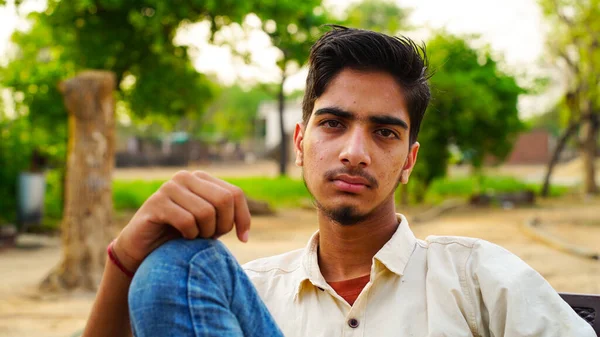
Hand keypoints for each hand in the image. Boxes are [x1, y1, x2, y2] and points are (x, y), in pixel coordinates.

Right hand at [112, 170, 250, 271]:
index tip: (243, 239)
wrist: (142, 250)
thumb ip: (226, 217)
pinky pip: (187, 221)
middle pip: (224, 200)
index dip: (243, 218)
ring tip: (195, 238)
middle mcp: (185, 178)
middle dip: (223, 225)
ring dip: (205, 233)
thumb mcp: (209, 225)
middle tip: (212, 238)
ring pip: (206, 212)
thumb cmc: (179, 237)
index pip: (235, 193)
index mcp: (201, 178)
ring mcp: (169, 188)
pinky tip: (182, 238)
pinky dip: (190, 235)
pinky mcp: (155, 203)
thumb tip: (246, 232)